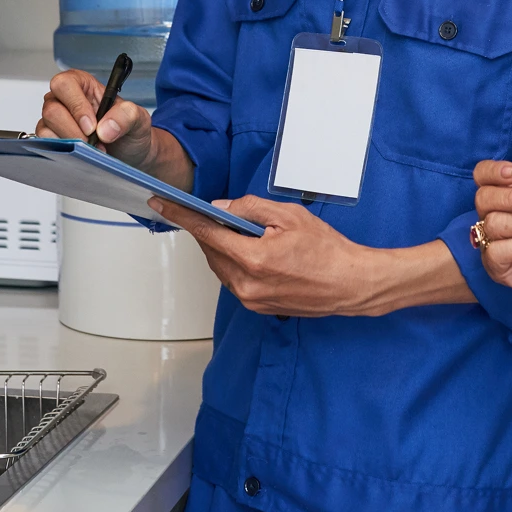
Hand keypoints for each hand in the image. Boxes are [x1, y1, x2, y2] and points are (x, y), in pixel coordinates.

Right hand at [37, 68, 154, 167]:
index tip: (91, 126)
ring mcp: (55, 120)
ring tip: (93, 149)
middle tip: (93, 143)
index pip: (65, 84)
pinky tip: (82, 155)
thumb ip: (127, 115)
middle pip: (52, 109)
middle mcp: (64, 99)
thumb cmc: (130, 131)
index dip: (75, 105)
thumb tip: (104, 128)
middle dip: (73, 131)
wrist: (129, 155)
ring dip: (70, 143)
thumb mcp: (138, 119)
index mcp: (83, 84)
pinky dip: (64, 152)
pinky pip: (45, 143)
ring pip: (46, 128)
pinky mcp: (51, 138)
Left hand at [148, 194, 381, 316]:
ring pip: (220, 267)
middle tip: (219, 214)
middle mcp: (246, 284)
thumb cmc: (327, 249)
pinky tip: (251, 251)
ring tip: (240, 232)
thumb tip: (221, 209)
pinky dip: (234, 263)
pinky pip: (233, 280)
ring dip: (222, 248)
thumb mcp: (289, 216)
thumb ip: (250, 209)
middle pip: (211, 251)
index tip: (162, 204)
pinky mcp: (257, 307)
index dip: (181, 216)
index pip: (206, 233)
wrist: (350, 284)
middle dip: (209, 230)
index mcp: (253, 259)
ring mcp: (251, 299)